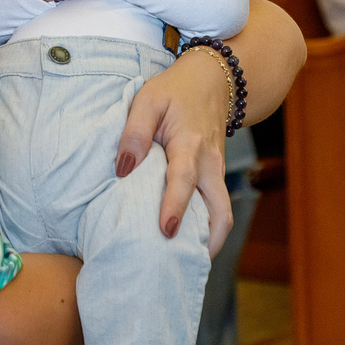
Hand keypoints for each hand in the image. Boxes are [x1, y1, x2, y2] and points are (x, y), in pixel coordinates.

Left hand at [117, 49, 231, 256]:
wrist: (214, 80)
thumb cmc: (175, 90)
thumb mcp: (148, 99)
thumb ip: (134, 132)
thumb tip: (122, 169)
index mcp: (190, 144)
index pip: (184, 180)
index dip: (175, 206)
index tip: (166, 230)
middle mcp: (210, 163)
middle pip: (220, 211)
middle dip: (205, 241)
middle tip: (178, 264)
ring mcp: (217, 172)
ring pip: (222, 214)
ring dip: (208, 240)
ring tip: (180, 262)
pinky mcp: (216, 176)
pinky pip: (218, 207)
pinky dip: (207, 227)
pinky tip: (185, 241)